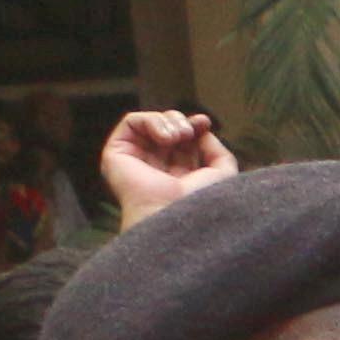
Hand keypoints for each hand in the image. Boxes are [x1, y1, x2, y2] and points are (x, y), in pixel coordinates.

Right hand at [97, 112, 236, 226]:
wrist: (176, 218)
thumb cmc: (201, 202)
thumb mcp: (223, 175)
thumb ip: (218, 151)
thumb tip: (203, 131)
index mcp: (181, 177)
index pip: (186, 142)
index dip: (195, 127)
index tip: (204, 123)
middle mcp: (157, 168)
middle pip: (168, 129)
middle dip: (182, 122)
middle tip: (189, 132)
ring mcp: (136, 161)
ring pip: (151, 123)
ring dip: (168, 121)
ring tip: (179, 137)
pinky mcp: (117, 154)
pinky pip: (132, 121)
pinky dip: (151, 121)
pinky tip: (166, 138)